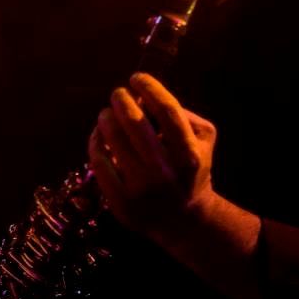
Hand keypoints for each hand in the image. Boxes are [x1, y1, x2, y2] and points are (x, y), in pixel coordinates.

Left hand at [87, 72, 217, 243]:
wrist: (184, 220)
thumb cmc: (191, 170)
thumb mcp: (203, 140)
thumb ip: (184, 114)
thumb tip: (147, 95)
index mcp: (189, 154)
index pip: (167, 110)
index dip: (149, 88)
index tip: (137, 78)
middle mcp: (165, 172)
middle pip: (134, 122)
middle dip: (121, 99)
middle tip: (118, 93)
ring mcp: (141, 189)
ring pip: (112, 140)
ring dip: (105, 118)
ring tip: (107, 113)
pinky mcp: (121, 202)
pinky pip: (98, 162)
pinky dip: (95, 142)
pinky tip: (99, 135)